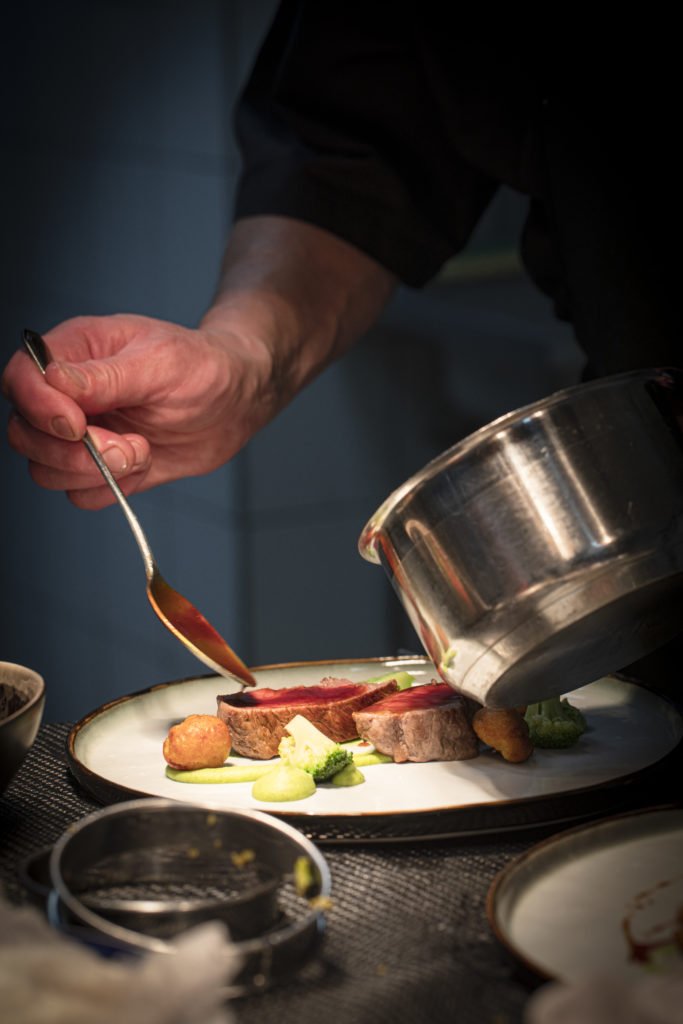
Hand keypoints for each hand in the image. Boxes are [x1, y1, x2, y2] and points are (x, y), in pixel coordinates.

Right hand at [2, 313, 273, 508]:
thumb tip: (54, 381)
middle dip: (71, 451)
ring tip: (141, 451)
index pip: (22, 380)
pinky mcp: (103, 467)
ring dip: (94, 473)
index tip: (77, 424)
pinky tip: (144, 466)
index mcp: (75, 352)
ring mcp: (83, 434)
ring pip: (46, 470)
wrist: (238, 401)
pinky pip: (80, 495)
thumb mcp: (162, 363)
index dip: (39, 408)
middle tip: (126, 446)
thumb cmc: (205, 368)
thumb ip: (106, 377)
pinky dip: (111, 490)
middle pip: (25, 434)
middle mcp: (69, 395)